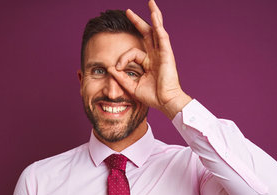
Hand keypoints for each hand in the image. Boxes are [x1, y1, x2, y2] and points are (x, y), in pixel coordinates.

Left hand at [107, 0, 191, 118]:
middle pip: (147, 33)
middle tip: (128, 11)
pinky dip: (158, 25)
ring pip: (157, 30)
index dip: (123, 58)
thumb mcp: (132, 86)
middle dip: (138, 22)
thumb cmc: (152, 97)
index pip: (132, 52)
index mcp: (149, 63)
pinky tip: (154, 15)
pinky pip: (162, 36)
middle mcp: (156, 55)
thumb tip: (110, 68)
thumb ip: (121, 77)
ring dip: (154, 16)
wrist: (165, 102)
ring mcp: (162, 53)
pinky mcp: (167, 54)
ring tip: (150, 2)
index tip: (117, 68)